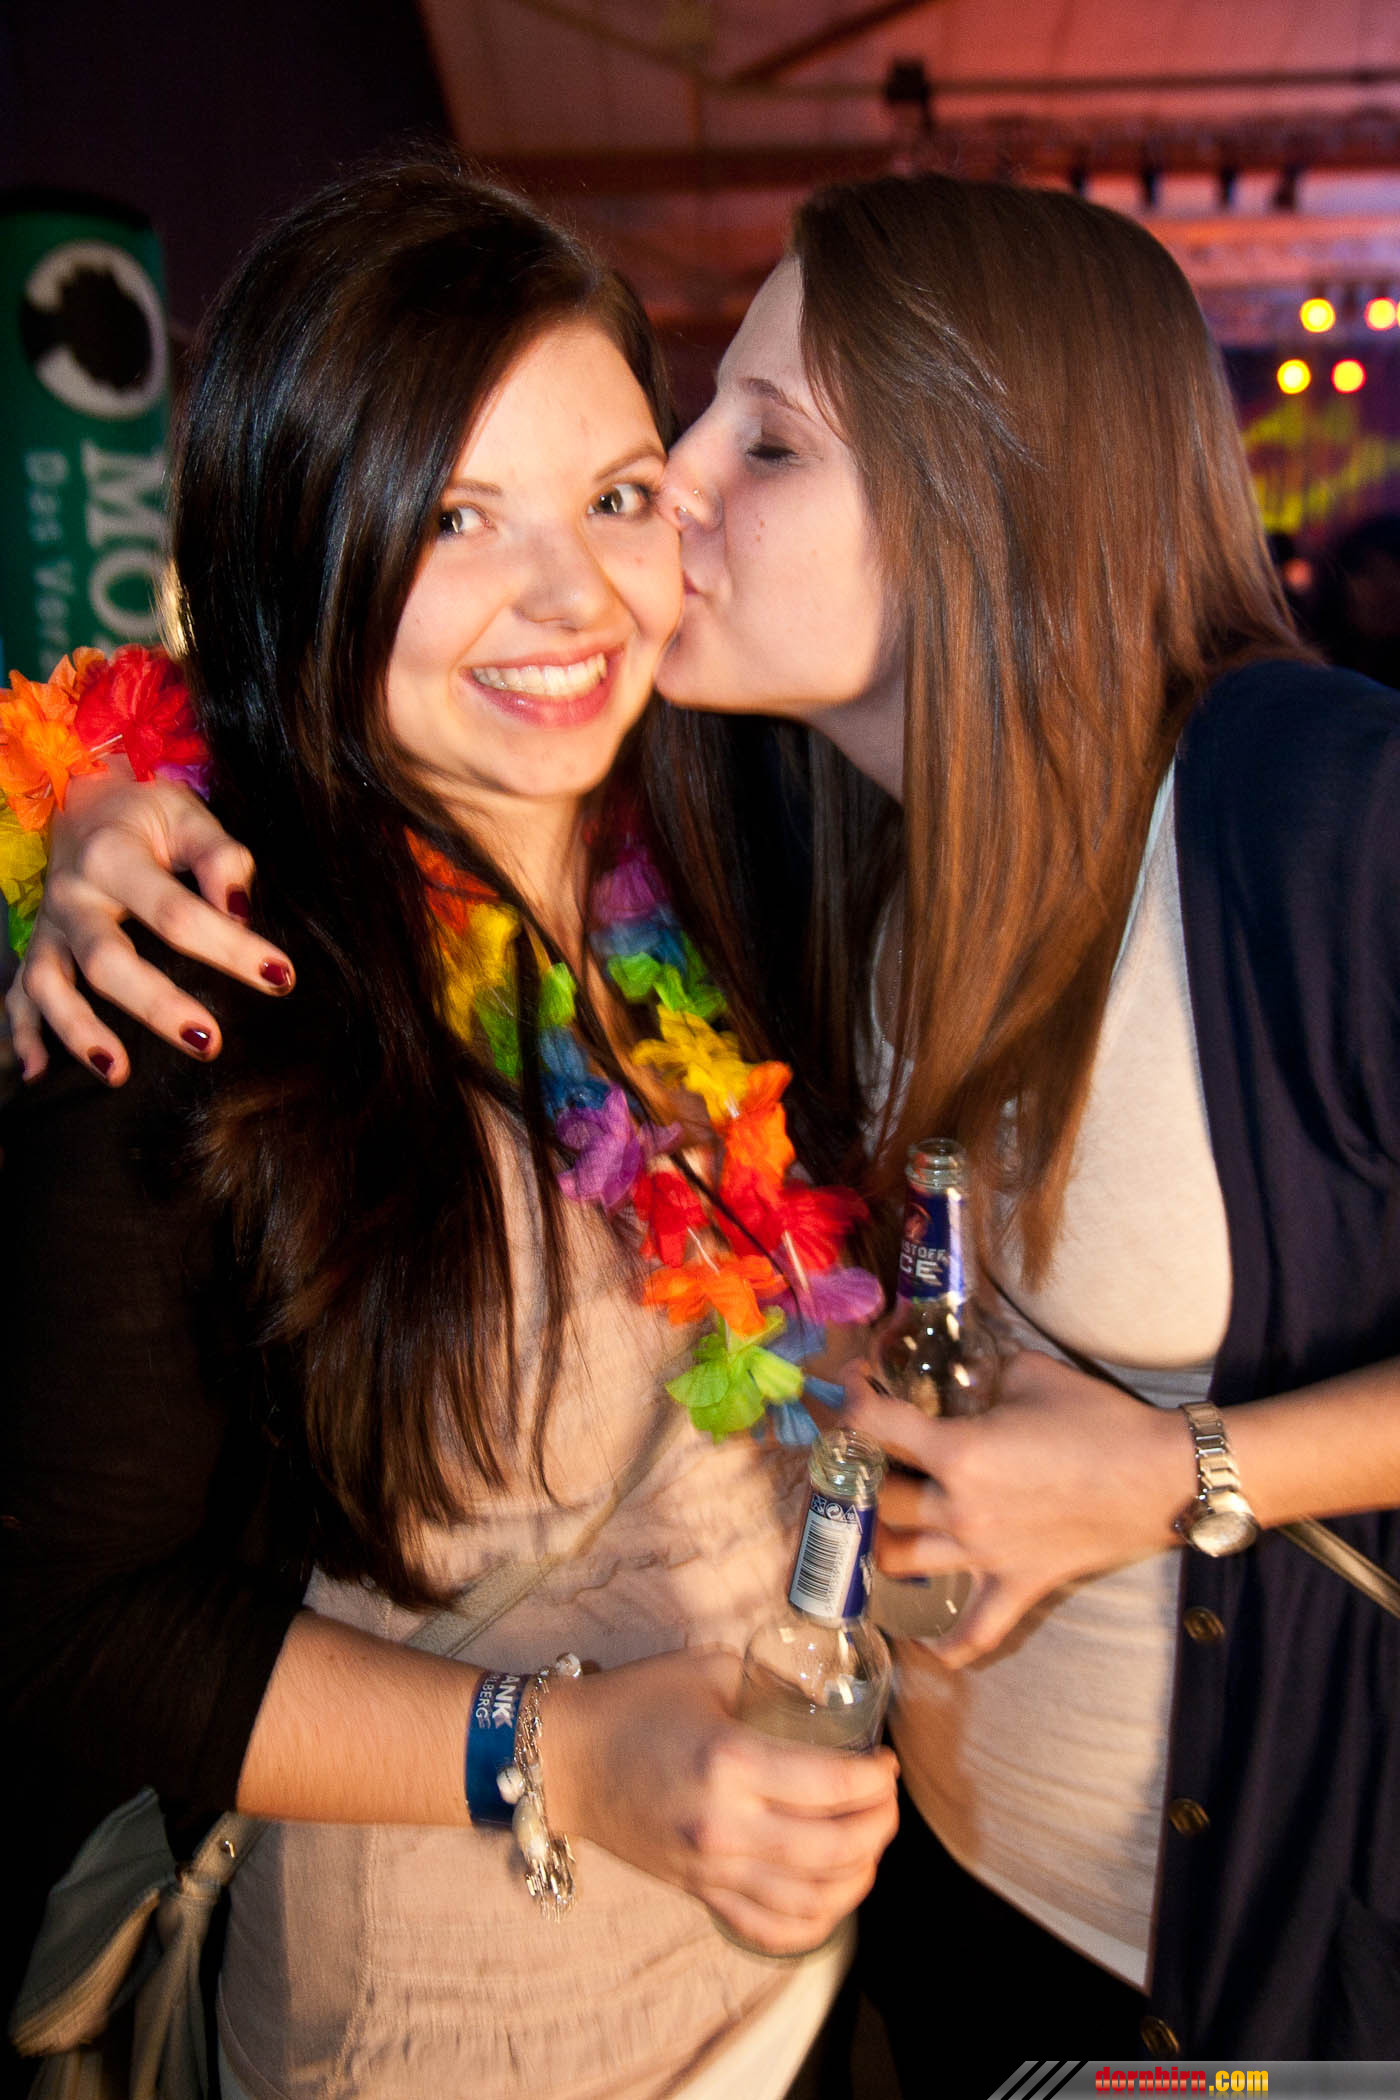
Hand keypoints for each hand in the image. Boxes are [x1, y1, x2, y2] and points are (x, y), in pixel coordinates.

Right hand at [7, 767, 292, 1083]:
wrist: (85, 802)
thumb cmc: (147, 816)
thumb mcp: (187, 815)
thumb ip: (220, 857)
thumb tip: (239, 908)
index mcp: (112, 857)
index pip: (175, 913)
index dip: (230, 948)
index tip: (280, 977)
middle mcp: (72, 895)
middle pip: (106, 959)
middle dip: (156, 1006)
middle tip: (208, 1042)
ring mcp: (50, 927)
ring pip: (49, 984)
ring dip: (79, 1031)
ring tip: (119, 1073)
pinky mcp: (39, 947)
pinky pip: (19, 995)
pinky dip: (23, 1034)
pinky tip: (40, 1072)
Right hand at [541, 1646, 898, 1955]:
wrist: (565, 1757)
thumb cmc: (634, 1704)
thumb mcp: (709, 1670)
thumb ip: (770, 1684)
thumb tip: (825, 1697)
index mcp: (731, 1763)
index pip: (832, 1787)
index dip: (875, 1780)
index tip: (885, 1764)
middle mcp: (725, 1826)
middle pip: (833, 1850)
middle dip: (879, 1827)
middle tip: (886, 1801)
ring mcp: (710, 1869)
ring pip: (811, 1899)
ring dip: (857, 1876)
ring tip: (868, 1844)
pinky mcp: (698, 1892)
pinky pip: (770, 1929)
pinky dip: (813, 1922)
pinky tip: (831, 1894)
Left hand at [845, 1351, 1193, 1665]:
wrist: (1160, 1475)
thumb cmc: (1098, 1419)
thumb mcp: (1031, 1374)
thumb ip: (986, 1373)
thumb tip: (969, 1376)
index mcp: (958, 1451)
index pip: (876, 1423)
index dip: (853, 1396)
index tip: (856, 1382)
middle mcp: (960, 1508)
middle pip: (880, 1501)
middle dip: (863, 1475)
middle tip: (864, 1456)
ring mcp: (986, 1554)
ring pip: (902, 1562)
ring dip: (881, 1545)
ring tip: (878, 1527)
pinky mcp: (1019, 1584)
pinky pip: (977, 1630)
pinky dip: (951, 1645)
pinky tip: (931, 1650)